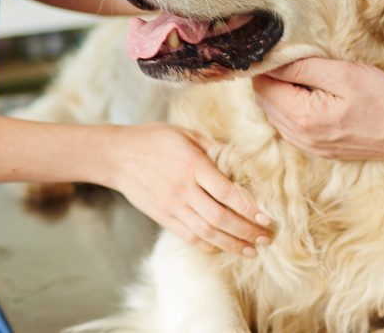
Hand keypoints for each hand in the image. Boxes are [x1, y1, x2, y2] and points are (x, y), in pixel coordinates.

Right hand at [107, 123, 271, 255]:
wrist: (117, 156)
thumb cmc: (154, 140)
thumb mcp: (186, 134)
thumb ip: (213, 147)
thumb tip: (241, 157)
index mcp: (193, 165)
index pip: (227, 192)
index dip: (249, 207)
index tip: (267, 217)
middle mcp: (183, 189)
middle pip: (220, 218)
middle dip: (246, 231)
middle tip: (266, 238)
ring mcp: (172, 206)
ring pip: (206, 232)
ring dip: (232, 244)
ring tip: (250, 250)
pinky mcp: (163, 217)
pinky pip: (189, 237)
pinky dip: (208, 245)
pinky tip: (223, 247)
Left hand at [252, 57, 383, 160]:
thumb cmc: (380, 99)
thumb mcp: (343, 74)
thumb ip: (304, 68)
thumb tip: (273, 63)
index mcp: (303, 118)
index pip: (264, 88)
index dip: (268, 67)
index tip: (280, 52)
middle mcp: (300, 137)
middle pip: (266, 102)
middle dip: (272, 80)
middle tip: (292, 60)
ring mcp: (308, 146)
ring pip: (276, 115)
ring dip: (281, 94)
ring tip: (303, 76)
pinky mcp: (318, 149)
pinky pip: (290, 127)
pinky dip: (292, 109)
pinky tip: (310, 96)